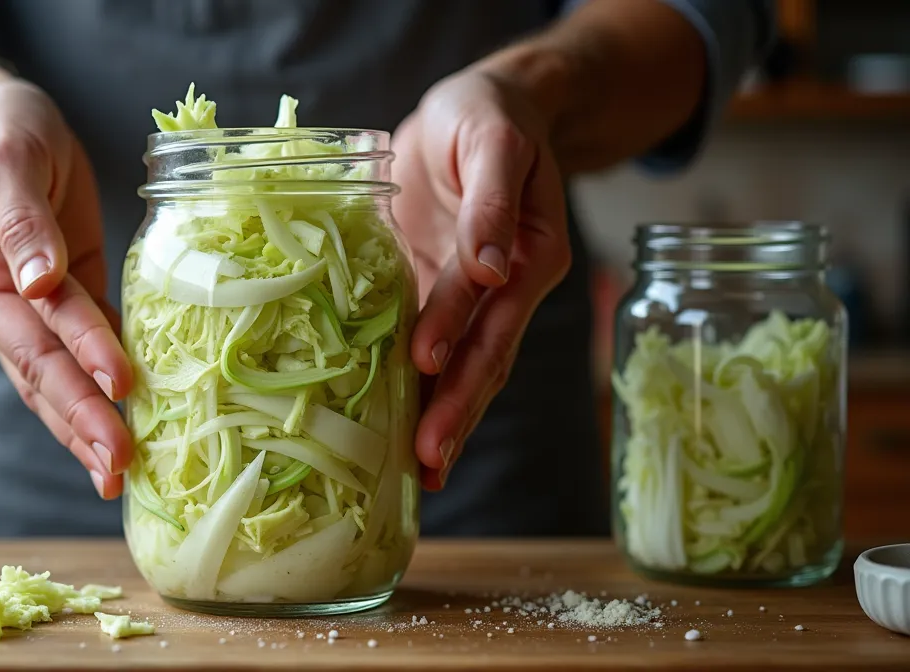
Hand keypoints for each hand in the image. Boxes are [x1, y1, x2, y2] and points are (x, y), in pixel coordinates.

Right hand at [0, 80, 134, 498]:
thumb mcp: (6, 157)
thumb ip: (21, 219)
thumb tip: (40, 282)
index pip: (32, 332)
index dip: (76, 362)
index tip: (118, 391)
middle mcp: (0, 308)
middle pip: (43, 376)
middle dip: (81, 423)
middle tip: (120, 470)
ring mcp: (33, 312)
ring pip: (60, 380)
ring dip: (88, 427)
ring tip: (120, 474)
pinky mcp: (71, 299)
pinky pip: (87, 352)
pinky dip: (106, 388)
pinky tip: (133, 423)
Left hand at [392, 68, 570, 490]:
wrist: (479, 112)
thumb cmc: (488, 118)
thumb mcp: (494, 142)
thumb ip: (493, 201)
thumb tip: (490, 267)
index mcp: (529, 254)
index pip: (492, 306)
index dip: (459, 335)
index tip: (426, 364)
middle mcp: (506, 289)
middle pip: (486, 357)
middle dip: (457, 409)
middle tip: (427, 460)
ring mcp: (472, 301)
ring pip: (463, 368)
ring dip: (443, 418)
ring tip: (419, 473)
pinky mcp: (436, 298)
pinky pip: (428, 351)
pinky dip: (416, 393)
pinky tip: (396, 435)